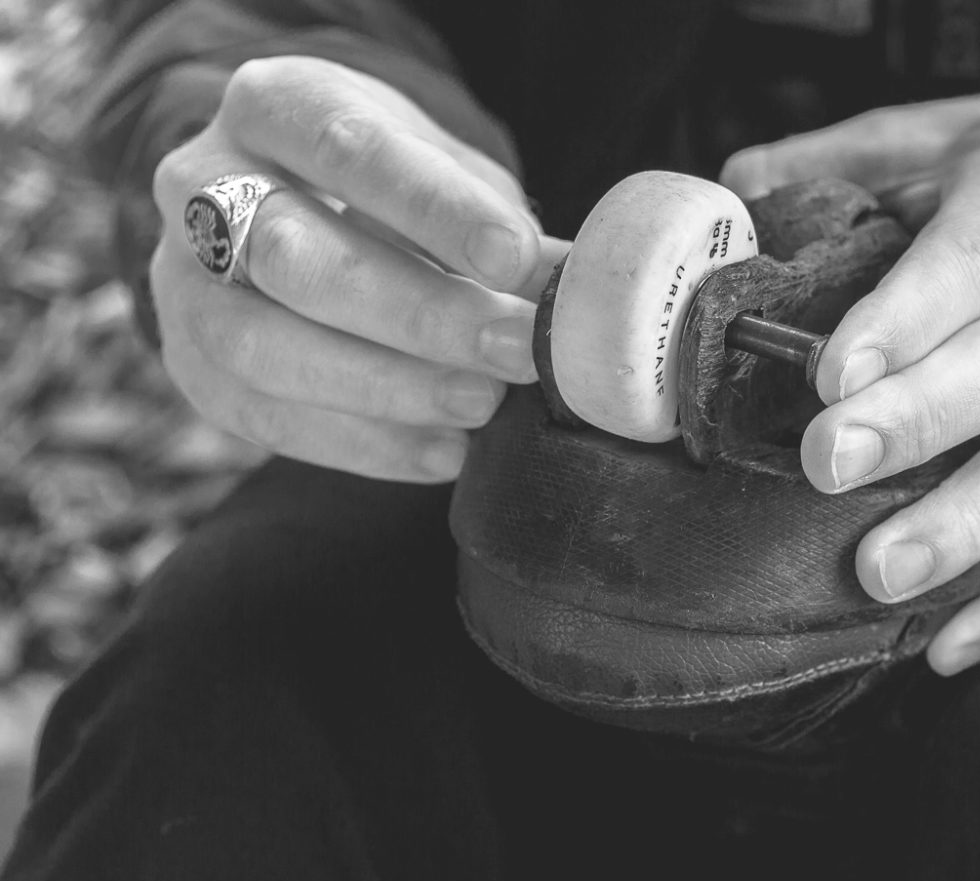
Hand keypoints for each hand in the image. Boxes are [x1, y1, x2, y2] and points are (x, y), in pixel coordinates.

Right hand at [151, 56, 567, 480]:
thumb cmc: (390, 189)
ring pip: (262, 346)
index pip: (349, 147)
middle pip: (294, 254)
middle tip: (513, 351)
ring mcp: (180, 279)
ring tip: (480, 407)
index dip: (433, 208)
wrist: (297, 210)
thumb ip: (496, 228)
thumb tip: (578, 292)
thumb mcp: (443, 176)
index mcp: (275, 107)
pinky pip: (264, 417)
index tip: (513, 258)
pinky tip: (442, 453)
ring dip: (385, 387)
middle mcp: (203, 183)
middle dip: (415, 313)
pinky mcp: (189, 363)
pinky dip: (362, 444)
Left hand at [722, 80, 979, 673]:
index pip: (974, 261)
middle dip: (919, 422)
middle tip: (825, 464)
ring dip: (970, 525)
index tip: (833, 373)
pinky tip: (952, 646)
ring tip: (878, 576)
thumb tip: (730, 188)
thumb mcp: (963, 131)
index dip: (905, 317)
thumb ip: (848, 155)